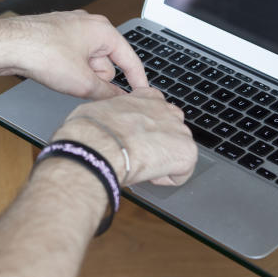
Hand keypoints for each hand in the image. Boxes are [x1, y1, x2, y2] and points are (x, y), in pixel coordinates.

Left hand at [0, 11, 147, 99]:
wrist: (6, 45)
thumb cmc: (42, 52)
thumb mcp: (82, 82)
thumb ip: (107, 93)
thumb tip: (120, 100)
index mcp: (102, 30)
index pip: (130, 58)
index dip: (137, 80)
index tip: (142, 95)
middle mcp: (88, 25)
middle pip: (106, 63)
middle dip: (98, 79)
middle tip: (83, 88)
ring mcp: (69, 29)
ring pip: (87, 63)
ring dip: (81, 76)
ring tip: (63, 80)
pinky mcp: (54, 37)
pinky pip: (71, 59)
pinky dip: (67, 71)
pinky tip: (54, 75)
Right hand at [51, 88, 195, 185]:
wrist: (96, 146)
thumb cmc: (90, 130)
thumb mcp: (98, 111)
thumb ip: (112, 115)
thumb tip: (103, 124)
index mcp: (146, 97)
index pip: (156, 110)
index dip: (146, 129)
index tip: (135, 138)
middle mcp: (166, 109)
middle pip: (171, 130)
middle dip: (158, 144)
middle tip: (137, 155)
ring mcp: (179, 130)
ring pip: (176, 151)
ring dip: (161, 161)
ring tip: (139, 166)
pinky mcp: (187, 152)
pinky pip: (180, 173)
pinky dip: (165, 179)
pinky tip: (147, 175)